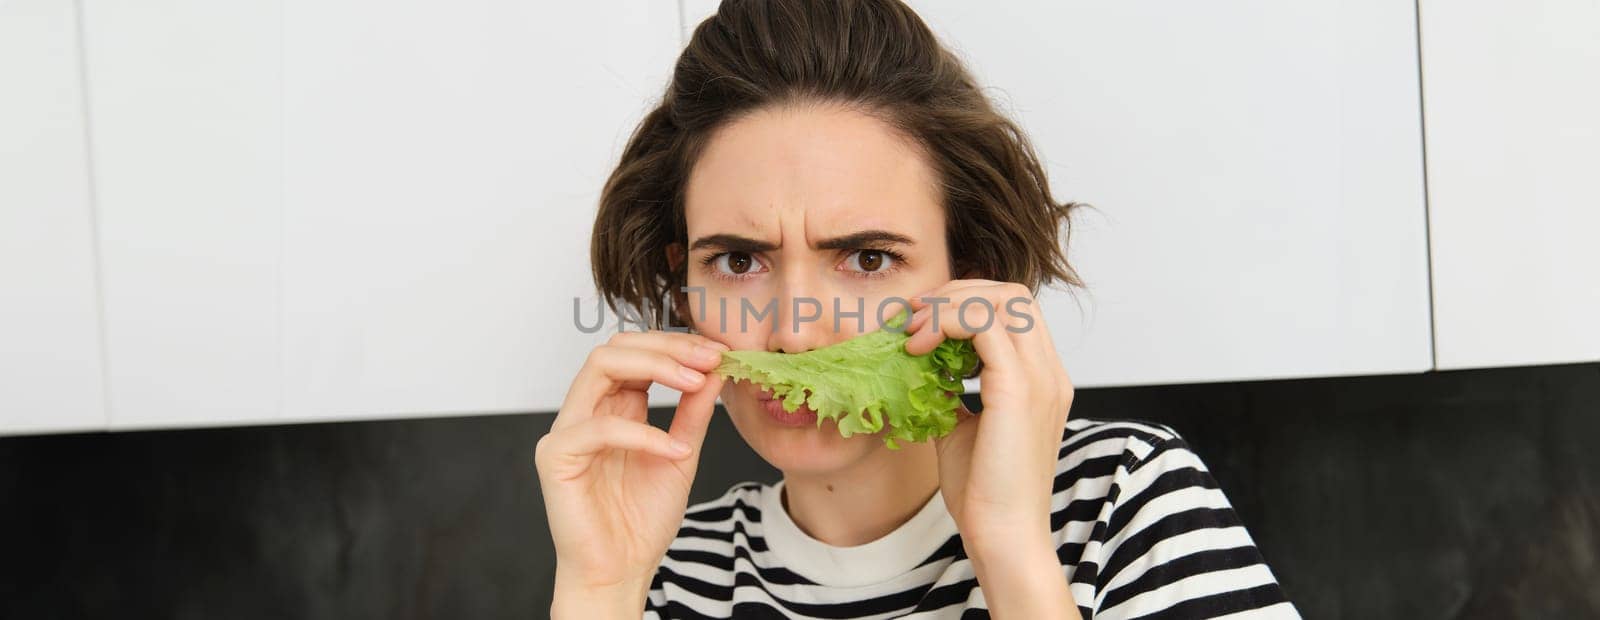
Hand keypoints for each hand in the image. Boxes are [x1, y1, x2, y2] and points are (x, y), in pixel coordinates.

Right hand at [535, 331, 727, 616]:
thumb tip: (716, 368)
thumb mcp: (682, 453)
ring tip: (696, 384)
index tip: (719, 351)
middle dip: (667, 346)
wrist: (622, 570)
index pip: (637, 351)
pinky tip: (676, 449)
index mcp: (613, 405)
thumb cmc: (643, 518)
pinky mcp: (557, 457)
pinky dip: (643, 433)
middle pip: (616, 347)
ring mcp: (567, 430)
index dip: (677, 344)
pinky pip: (598, 428)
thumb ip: (694, 411)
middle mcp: (586, 409)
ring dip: (655, 367)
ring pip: (600, 367)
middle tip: (710, 358)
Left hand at [907, 280, 1078, 617]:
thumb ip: (953, 390)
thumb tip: (923, 364)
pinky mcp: (1019, 390)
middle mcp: (1049, 372)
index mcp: (1043, 379)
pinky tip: (918, 350)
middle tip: (911, 319)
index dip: (964, 302)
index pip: (1014, 308)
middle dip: (954, 293)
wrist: (1003, 536)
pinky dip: (946, 324)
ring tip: (911, 333)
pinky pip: (984, 324)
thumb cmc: (983, 492)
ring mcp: (1040, 378)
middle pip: (1010, 292)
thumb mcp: (963, 426)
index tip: (921, 322)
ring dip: (947, 306)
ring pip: (1000, 299)